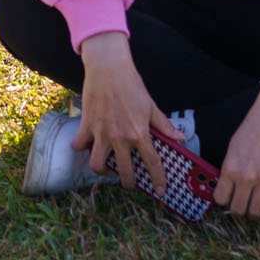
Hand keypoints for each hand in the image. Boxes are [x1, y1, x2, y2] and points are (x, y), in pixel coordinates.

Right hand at [74, 34, 180, 192]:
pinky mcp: (87, 126)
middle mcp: (120, 138)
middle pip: (124, 172)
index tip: (160, 191)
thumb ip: (164, 125)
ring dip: (102, 171)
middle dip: (128, 183)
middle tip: (130, 183)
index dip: (158, 179)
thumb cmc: (131, 85)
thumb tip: (181, 138)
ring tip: (106, 168)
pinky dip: (81, 148)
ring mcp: (101, 133)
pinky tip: (86, 145)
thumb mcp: (151, 105)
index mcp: (139, 133)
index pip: (152, 163)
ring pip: (97, 165)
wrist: (108, 68)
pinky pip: (79, 145)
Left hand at [214, 83, 259, 220]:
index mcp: (230, 168)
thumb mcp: (233, 147)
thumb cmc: (252, 128)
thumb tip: (227, 187)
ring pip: (256, 212)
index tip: (229, 200)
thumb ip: (230, 168)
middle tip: (244, 208)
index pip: (221, 199)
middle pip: (238, 209)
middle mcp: (245, 177)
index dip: (225, 202)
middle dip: (239, 211)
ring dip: (255, 215)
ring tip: (257, 213)